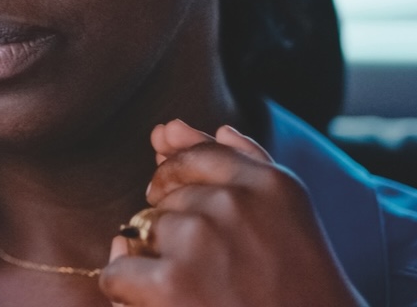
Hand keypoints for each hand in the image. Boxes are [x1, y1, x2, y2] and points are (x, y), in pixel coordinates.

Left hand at [99, 120, 364, 306]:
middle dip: (175, 230)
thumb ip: (234, 161)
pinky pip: (118, 270)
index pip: (194, 154)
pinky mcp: (170, 282)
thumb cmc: (298, 291)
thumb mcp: (284, 215)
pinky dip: (127, 292)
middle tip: (216, 272)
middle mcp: (233, 201)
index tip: (198, 221)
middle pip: (164, 197)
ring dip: (155, 261)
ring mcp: (199, 238)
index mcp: (268, 182)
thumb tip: (174, 127)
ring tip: (200, 292)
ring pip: (141, 232)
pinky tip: (160, 304)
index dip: (179, 183)